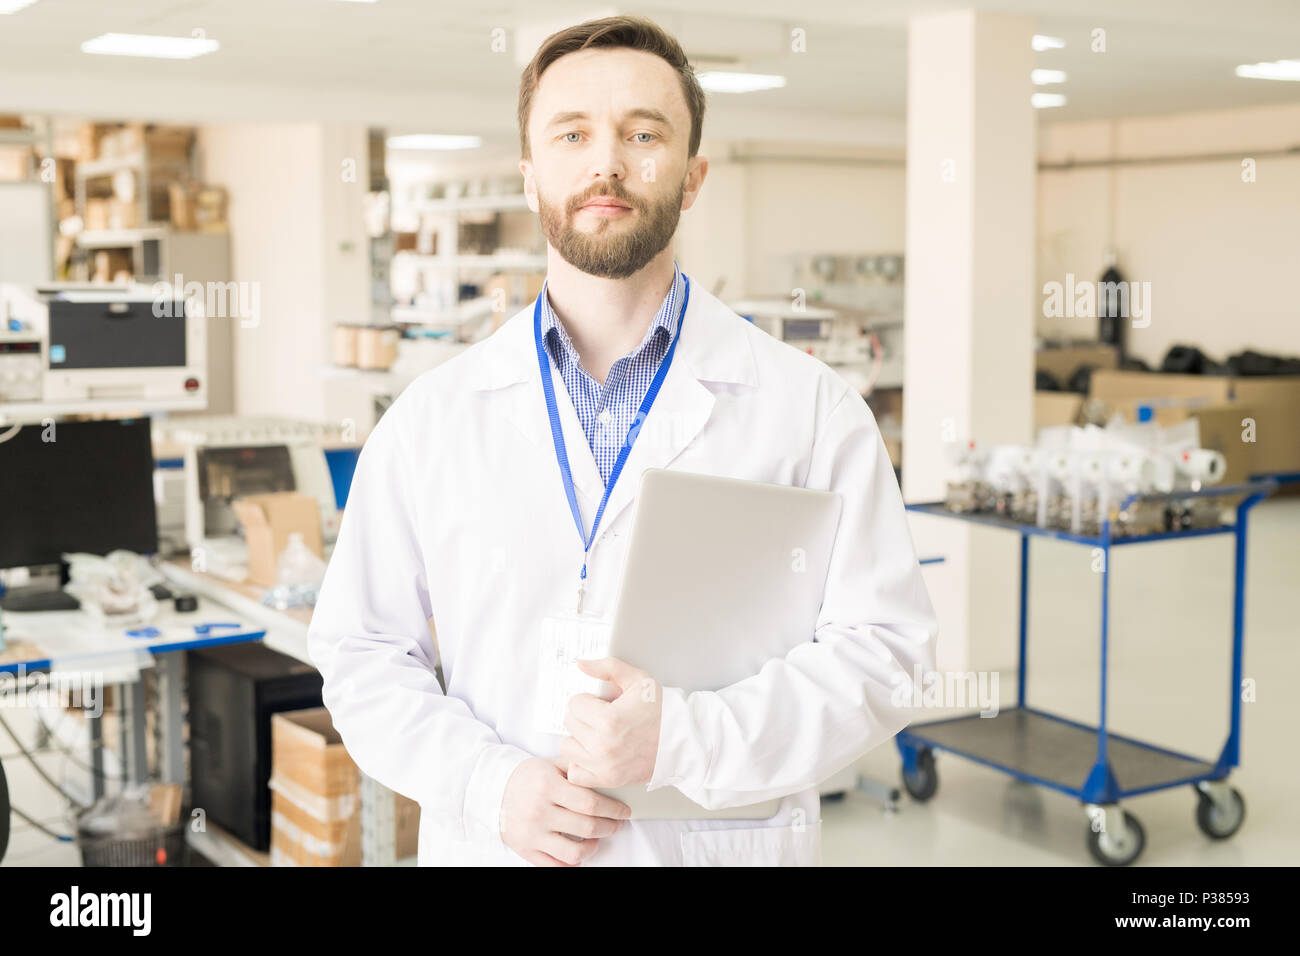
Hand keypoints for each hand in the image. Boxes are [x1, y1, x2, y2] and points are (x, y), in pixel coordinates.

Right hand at [499, 757, 630, 866]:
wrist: (494, 790)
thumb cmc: (528, 777)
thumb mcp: (551, 765)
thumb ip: (577, 769)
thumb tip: (607, 777)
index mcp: (548, 786)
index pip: (590, 803)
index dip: (613, 809)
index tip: (623, 811)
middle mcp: (539, 811)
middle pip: (587, 827)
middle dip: (609, 827)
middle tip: (616, 824)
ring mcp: (532, 834)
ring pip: (574, 852)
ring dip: (593, 847)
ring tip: (597, 839)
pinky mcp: (525, 850)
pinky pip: (555, 865)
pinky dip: (572, 862)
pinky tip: (579, 851)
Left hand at [558, 657, 662, 788]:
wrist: (681, 742)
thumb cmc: (661, 711)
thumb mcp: (639, 680)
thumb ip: (608, 668)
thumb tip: (580, 664)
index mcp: (609, 720)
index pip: (574, 703)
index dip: (589, 700)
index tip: (603, 704)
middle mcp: (603, 745)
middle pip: (570, 723)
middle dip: (584, 717)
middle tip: (602, 718)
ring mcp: (603, 766)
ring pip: (568, 747)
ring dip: (579, 739)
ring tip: (597, 735)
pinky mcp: (607, 780)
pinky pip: (575, 773)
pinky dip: (581, 763)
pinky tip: (594, 754)